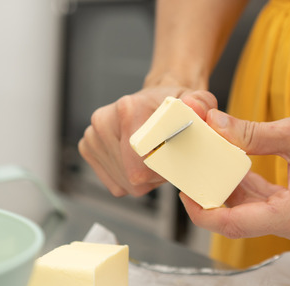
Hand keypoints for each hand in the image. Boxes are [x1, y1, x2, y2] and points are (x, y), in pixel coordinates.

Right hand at [78, 88, 218, 196]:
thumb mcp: (197, 100)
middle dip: (152, 176)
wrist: (153, 98)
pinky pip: (114, 183)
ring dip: (142, 178)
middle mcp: (103, 121)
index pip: (140, 163)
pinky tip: (137, 161)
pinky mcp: (87, 148)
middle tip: (164, 158)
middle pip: (130, 175)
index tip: (171, 160)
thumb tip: (194, 108)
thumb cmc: (174, 105)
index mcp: (127, 109)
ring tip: (152, 157)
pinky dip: (129, 179)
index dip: (160, 171)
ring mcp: (92, 136)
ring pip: (122, 182)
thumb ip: (202, 104)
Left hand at [181, 103, 289, 248]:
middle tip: (192, 176)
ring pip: (255, 217)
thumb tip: (214, 127)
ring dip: (233, 194)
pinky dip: (253, 193)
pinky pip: (271, 211)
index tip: (185, 195)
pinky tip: (237, 172)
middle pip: (242, 223)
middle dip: (215, 199)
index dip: (203, 213)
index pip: (235, 226)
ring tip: (211, 167)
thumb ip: (251, 134)